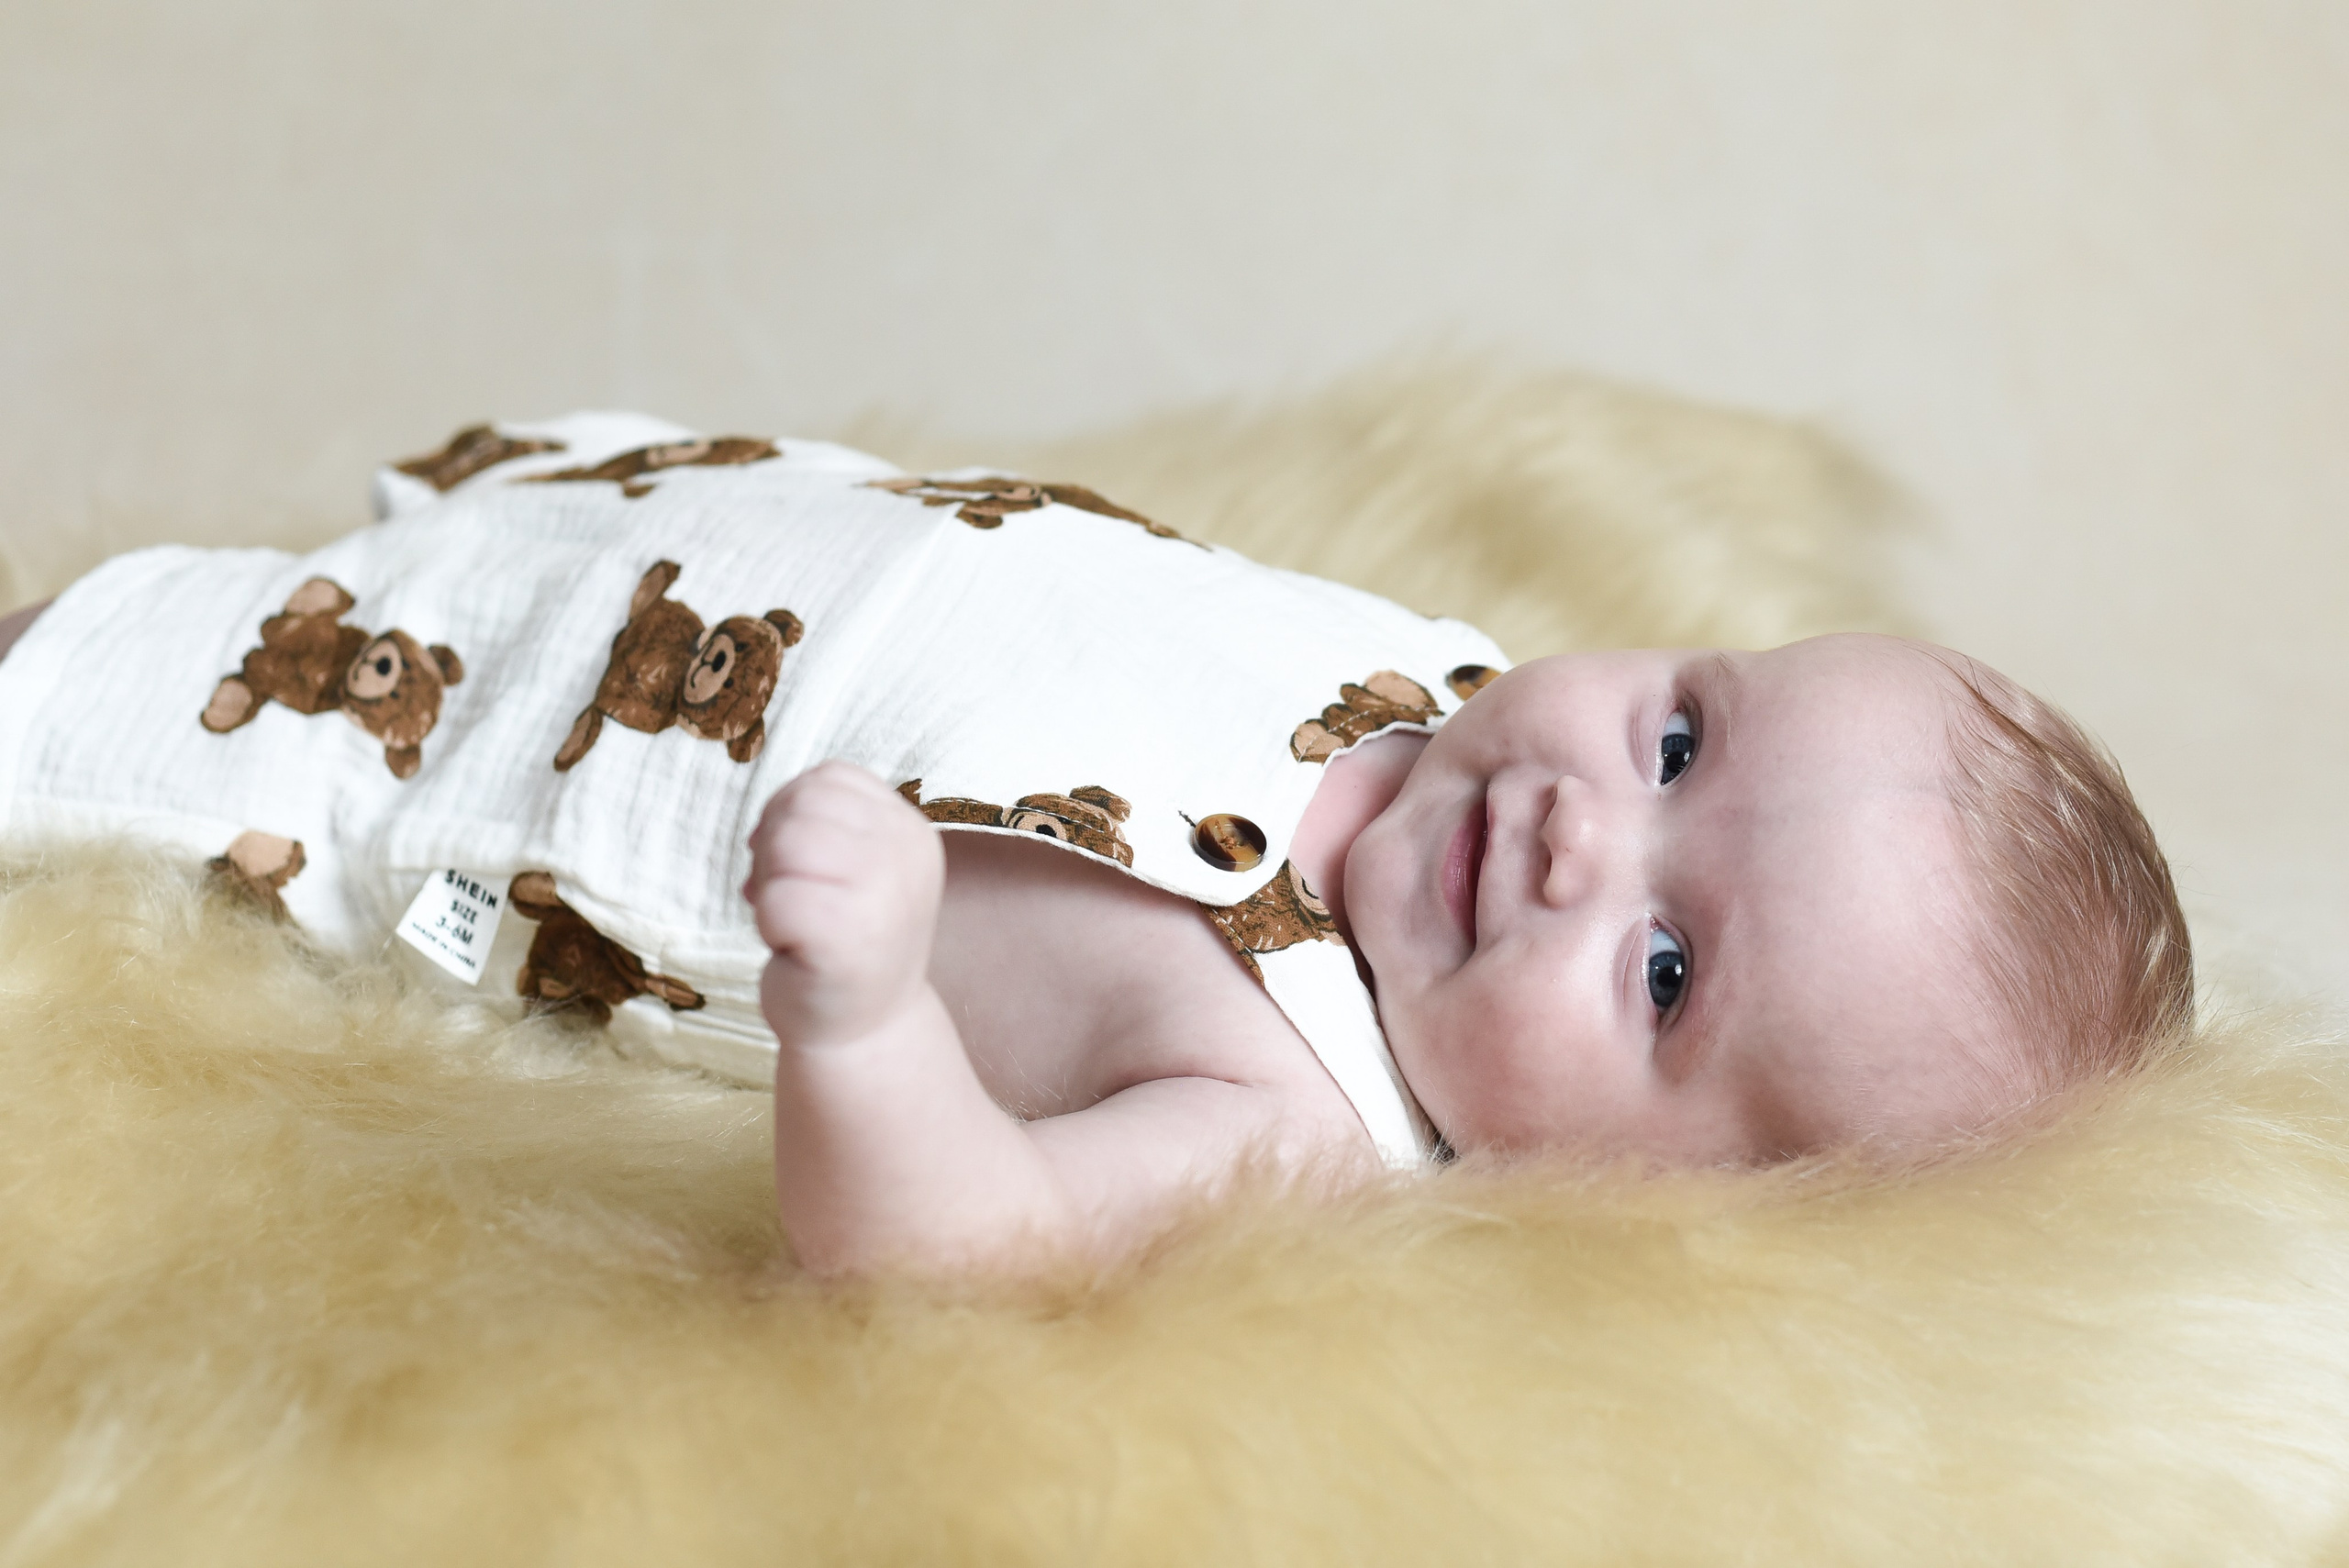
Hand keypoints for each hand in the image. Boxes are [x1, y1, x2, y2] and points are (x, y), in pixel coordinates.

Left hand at [744, 761, 944, 1046]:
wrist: (866, 1034)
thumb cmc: (847, 945)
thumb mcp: (857, 868)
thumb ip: (828, 825)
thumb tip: (767, 824)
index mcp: (911, 832)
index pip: (830, 778)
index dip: (791, 812)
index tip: (797, 864)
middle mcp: (906, 854)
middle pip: (802, 804)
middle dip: (774, 847)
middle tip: (792, 897)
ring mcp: (882, 894)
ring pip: (786, 842)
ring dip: (770, 882)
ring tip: (794, 919)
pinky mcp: (845, 936)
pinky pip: (776, 898)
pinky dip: (768, 923)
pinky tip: (792, 947)